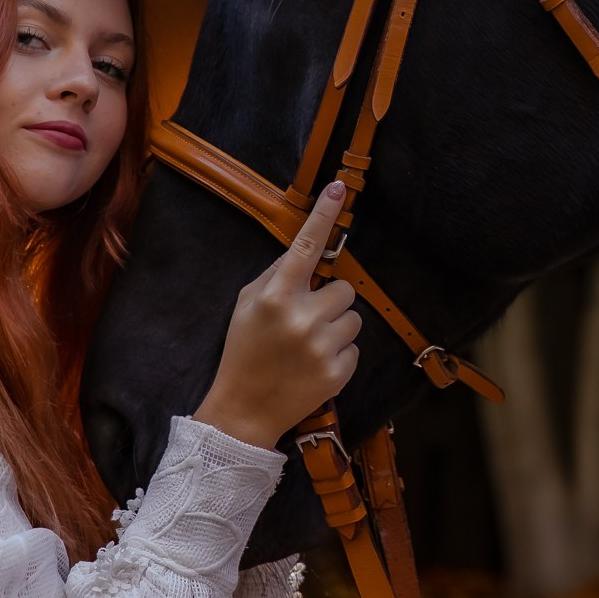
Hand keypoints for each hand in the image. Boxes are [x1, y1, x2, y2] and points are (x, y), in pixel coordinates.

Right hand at [191, 182, 363, 448]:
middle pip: (344, 288)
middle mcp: (301, 317)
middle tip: (305, 320)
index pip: (305, 246)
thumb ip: (277, 276)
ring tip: (309, 345)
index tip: (337, 188)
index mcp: (275, 296)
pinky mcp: (337, 372)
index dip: (322, 215)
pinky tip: (314, 365)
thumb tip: (309, 250)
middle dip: (329, 301)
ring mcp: (321, 347)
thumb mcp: (246, 305)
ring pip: (353, 317)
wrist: (244, 410)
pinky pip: (354, 347)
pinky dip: (338, 354)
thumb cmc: (243, 350)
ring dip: (336, 327)